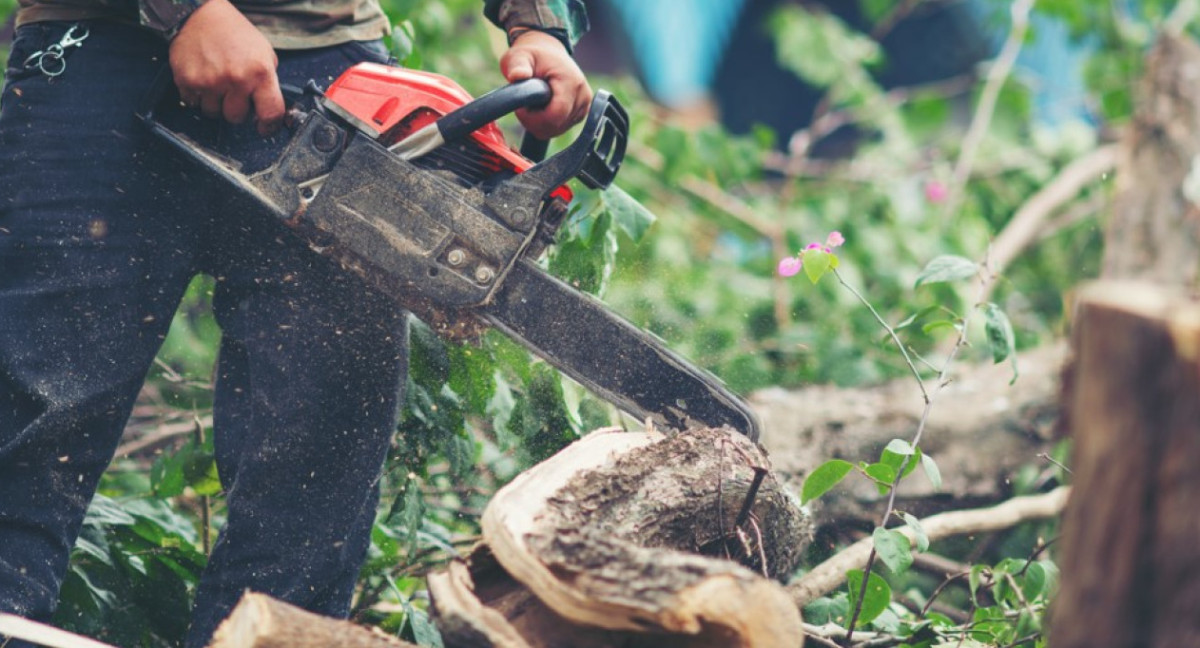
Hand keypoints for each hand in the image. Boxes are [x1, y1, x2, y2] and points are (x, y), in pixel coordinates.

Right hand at [169, 0, 283, 134]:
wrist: (201, 15)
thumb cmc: (234, 33)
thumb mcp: (264, 53)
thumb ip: (268, 82)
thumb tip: (269, 108)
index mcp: (260, 73)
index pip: (271, 113)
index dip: (269, 126)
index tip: (264, 128)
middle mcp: (235, 79)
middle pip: (236, 118)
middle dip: (236, 110)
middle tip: (233, 93)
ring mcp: (209, 82)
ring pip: (213, 113)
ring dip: (215, 104)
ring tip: (217, 83)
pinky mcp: (187, 81)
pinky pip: (193, 103)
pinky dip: (197, 96)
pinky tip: (202, 79)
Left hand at [499, 30, 591, 139]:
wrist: (547, 53)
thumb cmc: (532, 55)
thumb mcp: (519, 56)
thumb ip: (518, 66)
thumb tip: (517, 75)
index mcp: (571, 82)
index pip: (556, 116)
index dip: (534, 119)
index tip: (521, 108)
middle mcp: (583, 95)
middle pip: (556, 127)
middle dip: (535, 122)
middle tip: (524, 106)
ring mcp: (584, 105)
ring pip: (557, 130)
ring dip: (540, 123)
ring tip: (533, 104)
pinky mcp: (581, 112)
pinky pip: (561, 128)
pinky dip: (548, 123)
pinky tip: (542, 108)